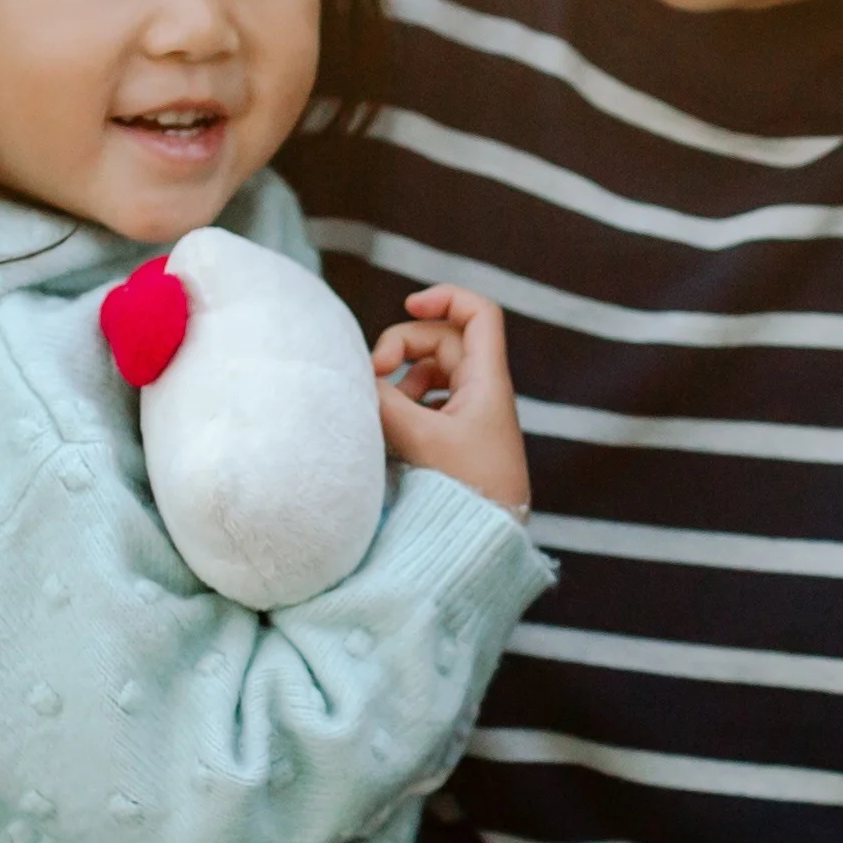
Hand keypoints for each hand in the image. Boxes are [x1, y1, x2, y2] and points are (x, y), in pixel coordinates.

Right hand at [372, 285, 527, 518]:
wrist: (489, 544)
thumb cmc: (468, 491)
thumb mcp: (420, 439)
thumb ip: (384, 403)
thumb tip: (353, 381)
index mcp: (486, 381)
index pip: (478, 314)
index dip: (444, 298)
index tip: (407, 307)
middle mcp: (482, 393)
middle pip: (442, 342)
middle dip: (402, 348)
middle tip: (373, 377)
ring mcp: (470, 418)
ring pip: (431, 375)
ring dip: (401, 381)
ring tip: (382, 409)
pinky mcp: (457, 443)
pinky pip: (428, 406)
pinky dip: (404, 407)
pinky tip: (389, 432)